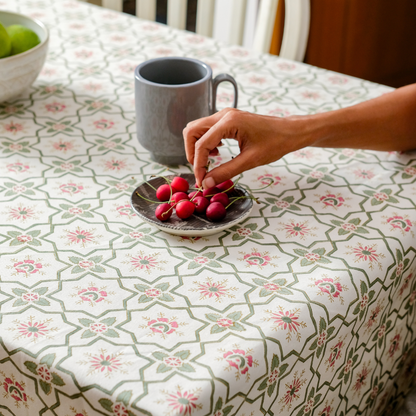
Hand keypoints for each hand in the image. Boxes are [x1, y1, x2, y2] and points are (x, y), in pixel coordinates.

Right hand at [183, 108, 304, 187]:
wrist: (289, 131)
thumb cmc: (275, 143)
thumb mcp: (250, 161)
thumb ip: (226, 172)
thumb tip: (207, 184)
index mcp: (229, 122)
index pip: (201, 144)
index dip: (198, 165)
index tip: (202, 181)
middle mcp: (223, 114)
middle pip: (192, 131)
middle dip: (191, 153)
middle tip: (201, 171)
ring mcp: (224, 115)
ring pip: (197, 129)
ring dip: (197, 147)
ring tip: (209, 163)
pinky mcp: (227, 119)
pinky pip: (206, 129)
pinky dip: (205, 142)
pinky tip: (217, 153)